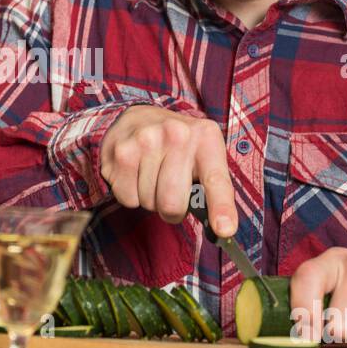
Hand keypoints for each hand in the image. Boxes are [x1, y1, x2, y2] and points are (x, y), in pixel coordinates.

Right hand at [99, 106, 236, 237]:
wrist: (141, 117)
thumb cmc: (179, 145)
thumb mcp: (204, 156)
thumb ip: (214, 190)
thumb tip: (223, 229)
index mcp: (206, 137)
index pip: (215, 180)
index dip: (221, 207)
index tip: (225, 230)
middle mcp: (177, 134)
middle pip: (173, 203)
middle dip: (172, 210)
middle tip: (172, 193)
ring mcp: (146, 140)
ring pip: (149, 202)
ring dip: (151, 199)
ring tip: (153, 175)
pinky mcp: (122, 151)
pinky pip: (128, 198)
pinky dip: (132, 195)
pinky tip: (136, 173)